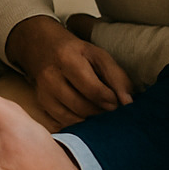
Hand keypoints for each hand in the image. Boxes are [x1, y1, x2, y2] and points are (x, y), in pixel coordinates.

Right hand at [5, 15, 133, 126]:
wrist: (42, 46)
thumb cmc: (76, 52)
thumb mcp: (99, 55)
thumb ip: (117, 77)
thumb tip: (128, 103)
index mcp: (67, 59)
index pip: (93, 90)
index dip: (110, 100)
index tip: (118, 102)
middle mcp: (51, 77)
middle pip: (83, 107)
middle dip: (101, 112)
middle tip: (110, 109)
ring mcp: (43, 92)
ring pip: (73, 119)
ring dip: (91, 120)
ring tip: (99, 112)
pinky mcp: (41, 103)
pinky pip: (62, 123)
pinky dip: (78, 123)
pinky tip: (85, 116)